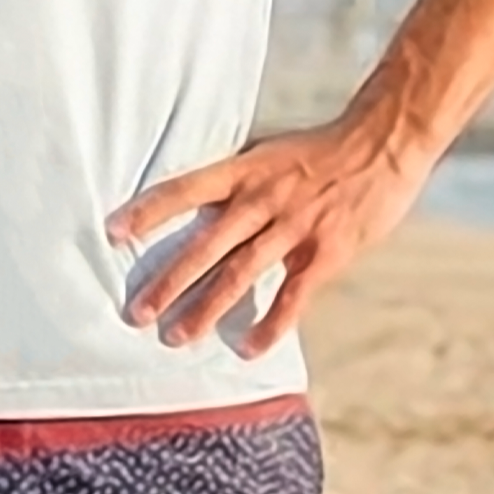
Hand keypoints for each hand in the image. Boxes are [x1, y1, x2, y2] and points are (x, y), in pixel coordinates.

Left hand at [104, 118, 432, 356]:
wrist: (382, 143)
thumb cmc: (319, 151)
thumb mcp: (267, 155)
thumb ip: (235, 184)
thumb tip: (193, 208)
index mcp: (244, 170)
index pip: (184, 189)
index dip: (148, 210)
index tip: (112, 232)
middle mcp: (262, 198)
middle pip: (205, 246)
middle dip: (168, 282)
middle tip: (137, 313)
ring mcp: (295, 227)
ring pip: (241, 275)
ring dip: (205, 310)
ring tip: (176, 338)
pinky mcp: (327, 252)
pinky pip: (293, 296)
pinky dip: (271, 325)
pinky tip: (249, 350)